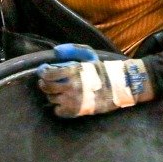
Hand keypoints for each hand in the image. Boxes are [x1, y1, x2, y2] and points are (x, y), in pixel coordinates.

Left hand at [36, 43, 153, 117]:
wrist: (119, 86)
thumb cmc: (101, 69)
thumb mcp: (88, 54)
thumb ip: (71, 50)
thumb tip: (56, 51)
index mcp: (72, 71)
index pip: (48, 74)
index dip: (43, 73)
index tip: (44, 72)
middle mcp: (71, 86)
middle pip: (47, 88)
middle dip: (44, 84)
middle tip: (46, 82)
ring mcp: (73, 100)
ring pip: (51, 99)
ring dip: (52, 95)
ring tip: (57, 92)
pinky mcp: (77, 110)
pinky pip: (58, 111)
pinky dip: (58, 107)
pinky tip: (63, 102)